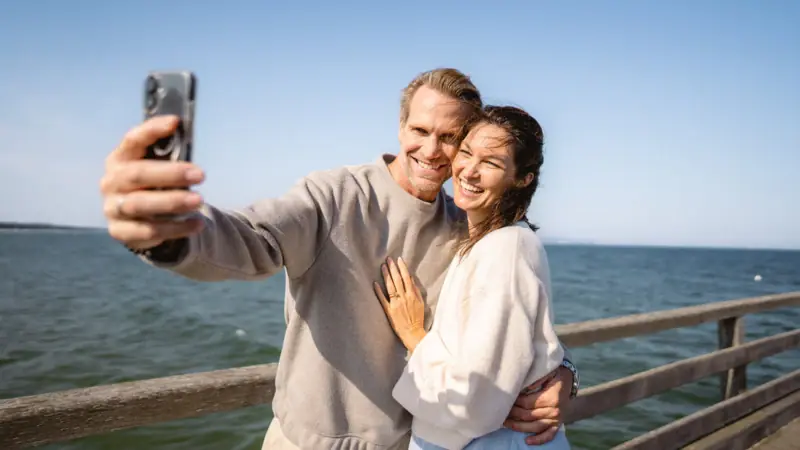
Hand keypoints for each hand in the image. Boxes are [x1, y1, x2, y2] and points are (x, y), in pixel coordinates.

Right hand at [100, 115, 205, 249]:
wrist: (142, 222)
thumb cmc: (155, 186)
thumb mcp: (161, 168)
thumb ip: (170, 156)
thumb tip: (185, 134)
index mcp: (120, 159)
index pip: (133, 140)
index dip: (152, 130)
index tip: (176, 122)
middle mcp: (112, 181)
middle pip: (138, 174)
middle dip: (171, 174)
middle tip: (200, 174)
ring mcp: (112, 207)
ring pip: (140, 204)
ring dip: (172, 201)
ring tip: (199, 200)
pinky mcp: (120, 231)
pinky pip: (148, 231)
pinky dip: (175, 228)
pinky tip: (196, 224)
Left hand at [373, 257, 425, 351]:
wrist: (413, 333)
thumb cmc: (417, 318)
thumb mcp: (421, 303)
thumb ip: (415, 291)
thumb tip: (411, 279)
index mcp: (412, 295)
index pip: (407, 278)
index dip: (402, 268)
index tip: (399, 259)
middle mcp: (404, 298)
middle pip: (398, 280)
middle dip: (393, 268)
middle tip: (388, 259)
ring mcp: (395, 304)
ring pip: (390, 287)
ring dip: (386, 276)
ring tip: (382, 266)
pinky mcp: (389, 311)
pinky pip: (383, 299)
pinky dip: (379, 291)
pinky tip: (374, 283)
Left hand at [504, 366, 573, 444]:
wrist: (570, 381)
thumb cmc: (556, 374)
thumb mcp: (548, 372)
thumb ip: (537, 378)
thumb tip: (524, 386)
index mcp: (551, 397)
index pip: (528, 403)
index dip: (515, 402)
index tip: (505, 400)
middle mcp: (554, 410)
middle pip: (529, 415)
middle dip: (513, 414)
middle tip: (500, 412)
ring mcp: (556, 419)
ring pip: (535, 426)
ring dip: (519, 427)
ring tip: (506, 424)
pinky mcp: (557, 424)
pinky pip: (549, 435)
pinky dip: (539, 440)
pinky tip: (527, 441)